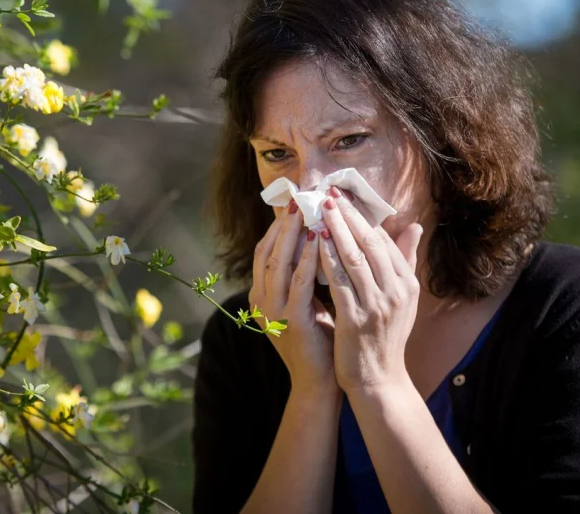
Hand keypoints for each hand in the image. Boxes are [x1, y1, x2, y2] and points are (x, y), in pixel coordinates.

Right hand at [250, 200, 337, 397]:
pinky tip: (320, 240)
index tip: (295, 203)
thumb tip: (318, 236)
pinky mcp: (291, 322)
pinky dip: (307, 259)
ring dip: (292, 234)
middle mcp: (260, 302)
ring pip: (278, 263)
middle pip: (266, 252)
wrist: (319, 382)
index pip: (264, 251)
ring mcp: (272, 313)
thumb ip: (305, 273)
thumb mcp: (306, 301)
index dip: (278, 226)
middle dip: (282, 223)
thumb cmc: (318, 338)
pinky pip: (298, 283)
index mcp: (261, 296)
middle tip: (298, 197)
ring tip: (307, 210)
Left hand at [317, 186, 423, 397]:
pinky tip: (314, 242)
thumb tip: (415, 226)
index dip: (364, 216)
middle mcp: (396, 292)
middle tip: (330, 193)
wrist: (378, 380)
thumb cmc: (384, 336)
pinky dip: (327, 258)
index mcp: (407, 284)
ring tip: (320, 209)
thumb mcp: (402, 298)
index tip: (346, 195)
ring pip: (354, 257)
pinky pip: (340, 281)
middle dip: (349, 215)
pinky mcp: (356, 320)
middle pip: (371, 243)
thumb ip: (404, 261)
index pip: (384, 240)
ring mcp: (377, 306)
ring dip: (335, 230)